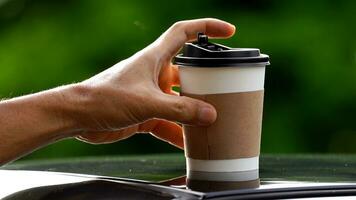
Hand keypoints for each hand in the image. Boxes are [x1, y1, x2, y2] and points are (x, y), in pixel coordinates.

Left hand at [73, 18, 235, 148]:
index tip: (228, 31)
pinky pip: (169, 121)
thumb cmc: (104, 97)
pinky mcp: (145, 112)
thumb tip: (209, 114)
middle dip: (207, 82)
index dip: (207, 27)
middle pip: (189, 72)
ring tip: (212, 122)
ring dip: (194, 111)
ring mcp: (151, 94)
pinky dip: (178, 132)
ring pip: (180, 100)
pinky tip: (189, 145)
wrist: (78, 117)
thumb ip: (179, 109)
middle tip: (225, 92)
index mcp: (155, 58)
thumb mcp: (146, 102)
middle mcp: (155, 73)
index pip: (184, 33)